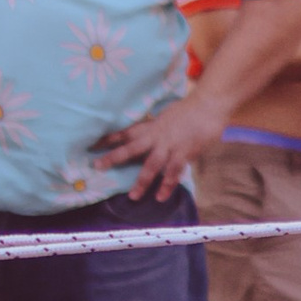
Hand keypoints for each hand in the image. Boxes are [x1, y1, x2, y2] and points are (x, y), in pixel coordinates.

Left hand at [91, 93, 226, 205]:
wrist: (209, 104)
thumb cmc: (191, 110)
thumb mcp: (168, 117)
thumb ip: (158, 129)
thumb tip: (149, 139)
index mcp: (151, 126)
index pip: (125, 133)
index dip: (108, 139)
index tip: (91, 146)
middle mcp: (156, 136)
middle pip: (131, 148)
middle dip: (114, 158)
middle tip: (97, 167)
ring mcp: (170, 145)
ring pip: (151, 165)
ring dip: (142, 181)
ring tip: (133, 196)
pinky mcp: (184, 152)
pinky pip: (174, 171)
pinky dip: (167, 184)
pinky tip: (161, 196)